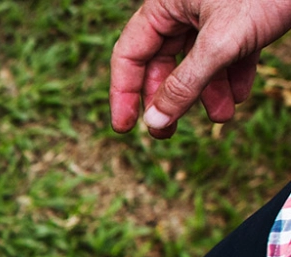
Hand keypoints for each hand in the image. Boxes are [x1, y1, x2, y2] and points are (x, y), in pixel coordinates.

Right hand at [109, 0, 290, 135]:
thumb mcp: (221, 42)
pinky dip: (232, 75)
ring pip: (197, 60)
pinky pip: (227, 52)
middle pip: (163, 62)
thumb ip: (185, 84)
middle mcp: (185, 8)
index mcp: (166, 5)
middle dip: (171, 98)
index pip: (130, 54)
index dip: (125, 92)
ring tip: (223, 115)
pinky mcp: (242, 17)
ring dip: (207, 92)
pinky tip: (240, 95)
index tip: (125, 127)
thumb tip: (155, 122)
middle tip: (168, 133)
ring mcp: (214, 12)